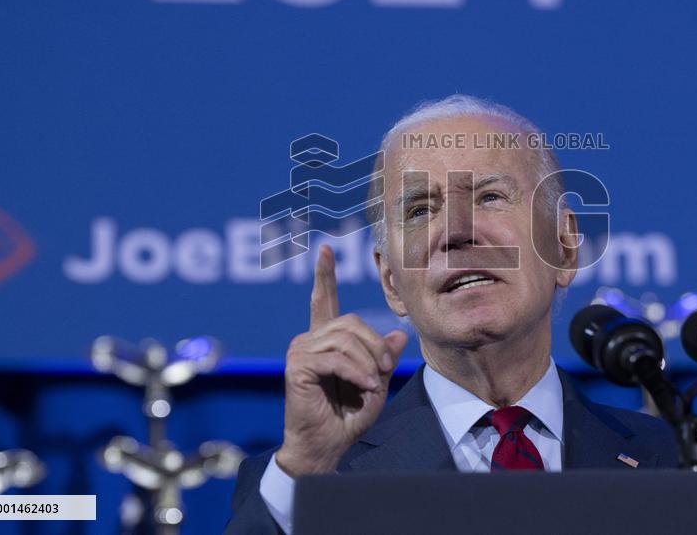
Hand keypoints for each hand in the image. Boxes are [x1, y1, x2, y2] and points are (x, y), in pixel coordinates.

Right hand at [275, 245, 408, 476]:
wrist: (326, 446)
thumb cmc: (348, 417)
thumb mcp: (376, 382)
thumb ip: (385, 357)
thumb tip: (399, 334)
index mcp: (325, 340)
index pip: (324, 300)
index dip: (325, 275)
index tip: (324, 249)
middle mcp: (309, 340)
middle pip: (351, 322)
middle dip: (375, 345)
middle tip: (385, 369)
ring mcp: (300, 351)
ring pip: (346, 339)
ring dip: (367, 362)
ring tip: (373, 384)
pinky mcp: (297, 366)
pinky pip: (336, 358)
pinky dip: (356, 372)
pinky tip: (364, 386)